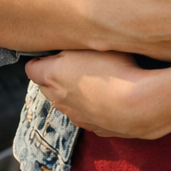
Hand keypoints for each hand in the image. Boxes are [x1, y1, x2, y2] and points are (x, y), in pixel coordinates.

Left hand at [27, 50, 170, 138]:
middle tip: (76, 64)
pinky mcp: (92, 126)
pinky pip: (84, 114)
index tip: (54, 53)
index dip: (41, 60)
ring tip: (96, 82)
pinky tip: (108, 98)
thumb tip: (67, 44)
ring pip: (64, 102)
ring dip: (73, 93)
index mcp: (53, 75)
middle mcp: (59, 98)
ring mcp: (75, 115)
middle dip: (54, 77)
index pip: (32, 68)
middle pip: (46, 87)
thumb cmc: (116, 69)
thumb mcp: (94, 44)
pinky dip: (90, 106)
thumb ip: (75, 44)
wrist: (138, 105)